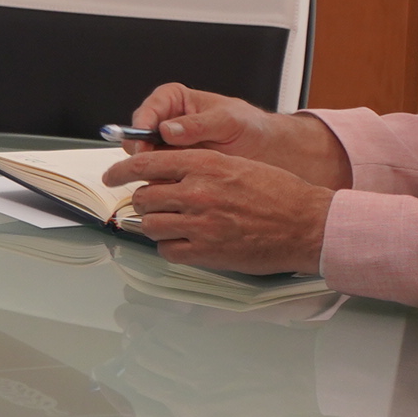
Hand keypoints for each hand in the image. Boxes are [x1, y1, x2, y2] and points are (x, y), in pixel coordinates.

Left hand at [103, 147, 331, 275]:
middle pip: (144, 197)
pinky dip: (170, 247)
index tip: (111, 176)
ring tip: (173, 224)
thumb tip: (167, 174)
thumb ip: (199, 168)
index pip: (146, 164)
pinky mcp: (206, 252)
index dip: (121, 171)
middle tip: (152, 206)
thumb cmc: (278, 193)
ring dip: (156, 225)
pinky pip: (167, 251)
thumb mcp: (236, 164)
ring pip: (151, 225)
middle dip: (144, 202)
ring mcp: (199, 224)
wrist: (306, 223)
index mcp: (204, 164)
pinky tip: (185, 243)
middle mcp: (197, 192)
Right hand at [131, 83, 351, 188]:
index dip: (142, 124)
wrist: (266, 153)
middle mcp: (167, 124)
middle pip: (139, 136)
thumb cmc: (251, 128)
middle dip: (141, 152)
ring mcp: (169, 149)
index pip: (150, 109)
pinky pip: (159, 177)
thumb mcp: (228, 121)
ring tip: (162, 180)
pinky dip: (162, 185)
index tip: (143, 140)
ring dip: (150, 171)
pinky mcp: (174, 170)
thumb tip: (169, 129)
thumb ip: (199, 124)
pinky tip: (172, 190)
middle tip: (146, 164)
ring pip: (146, 160)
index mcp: (176, 101)